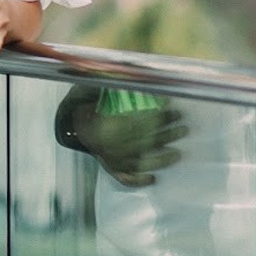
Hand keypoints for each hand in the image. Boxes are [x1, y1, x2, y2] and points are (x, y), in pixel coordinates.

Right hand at [58, 85, 186, 187]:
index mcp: (104, 124)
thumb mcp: (98, 88)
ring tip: (178, 154)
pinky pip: (123, 178)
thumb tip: (143, 74)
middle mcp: (107, 145)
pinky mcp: (110, 167)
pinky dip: (137, 181)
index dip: (156, 111)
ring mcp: (109, 158)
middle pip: (143, 140)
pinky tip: (152, 179)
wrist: (73, 122)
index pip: (136, 119)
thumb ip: (116, 82)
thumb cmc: (89, 102)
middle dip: (166, 132)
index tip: (169, 102)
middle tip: (182, 123)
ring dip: (160, 159)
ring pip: (139, 162)